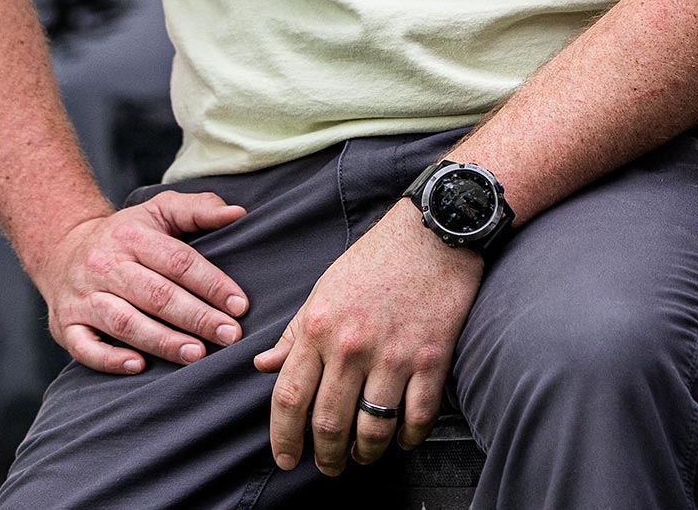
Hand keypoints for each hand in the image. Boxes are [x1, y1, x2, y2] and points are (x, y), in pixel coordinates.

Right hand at [36, 191, 249, 373]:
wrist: (62, 250)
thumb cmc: (126, 233)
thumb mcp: (159, 211)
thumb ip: (199, 209)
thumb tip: (238, 213)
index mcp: (133, 236)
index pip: (178, 261)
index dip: (211, 284)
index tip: (240, 305)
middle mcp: (106, 266)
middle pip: (156, 294)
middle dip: (196, 317)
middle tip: (230, 335)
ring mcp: (84, 297)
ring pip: (125, 322)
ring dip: (163, 341)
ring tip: (197, 354)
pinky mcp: (66, 325)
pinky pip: (85, 347)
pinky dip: (111, 359)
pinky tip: (139, 367)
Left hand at [254, 199, 483, 475]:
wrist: (433, 230)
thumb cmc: (377, 257)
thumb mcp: (325, 288)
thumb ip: (295, 332)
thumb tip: (264, 365)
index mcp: (319, 326)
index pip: (289, 398)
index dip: (283, 439)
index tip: (286, 459)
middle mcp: (352, 345)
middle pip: (329, 424)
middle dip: (326, 457)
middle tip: (328, 466)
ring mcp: (394, 354)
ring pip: (372, 429)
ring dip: (365, 454)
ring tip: (363, 455)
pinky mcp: (432, 357)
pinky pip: (416, 418)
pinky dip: (407, 439)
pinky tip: (401, 438)